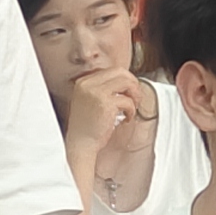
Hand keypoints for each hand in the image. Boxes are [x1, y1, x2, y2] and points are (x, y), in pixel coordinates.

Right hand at [61, 69, 149, 191]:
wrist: (80, 144)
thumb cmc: (86, 127)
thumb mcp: (90, 100)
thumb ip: (103, 88)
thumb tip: (126, 82)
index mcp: (84, 81)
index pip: (111, 70)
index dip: (125, 80)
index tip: (128, 92)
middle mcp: (88, 84)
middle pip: (120, 72)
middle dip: (132, 84)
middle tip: (135, 98)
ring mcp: (96, 92)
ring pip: (127, 82)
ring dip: (134, 95)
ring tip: (131, 108)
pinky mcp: (105, 104)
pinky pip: (128, 101)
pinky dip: (131, 111)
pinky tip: (125, 119)